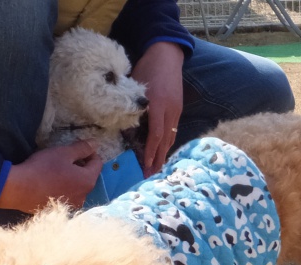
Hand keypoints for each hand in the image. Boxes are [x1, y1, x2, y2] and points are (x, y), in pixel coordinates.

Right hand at [0, 141, 102, 212]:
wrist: (19, 189)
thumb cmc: (43, 168)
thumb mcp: (63, 153)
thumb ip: (82, 148)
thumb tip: (95, 143)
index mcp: (88, 181)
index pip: (97, 163)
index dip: (89, 153)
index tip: (77, 147)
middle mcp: (84, 196)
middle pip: (88, 176)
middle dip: (80, 166)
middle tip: (65, 158)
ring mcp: (72, 205)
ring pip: (77, 187)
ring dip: (72, 178)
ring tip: (58, 171)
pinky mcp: (60, 210)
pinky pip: (67, 195)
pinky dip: (63, 188)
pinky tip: (51, 183)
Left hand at [131, 42, 183, 176]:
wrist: (167, 54)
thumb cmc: (148, 67)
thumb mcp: (135, 85)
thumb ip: (131, 105)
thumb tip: (123, 122)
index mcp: (157, 104)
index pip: (155, 134)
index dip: (150, 152)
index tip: (145, 165)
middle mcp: (169, 110)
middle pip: (165, 141)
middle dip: (158, 159)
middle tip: (150, 175)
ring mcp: (176, 110)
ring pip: (170, 137)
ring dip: (163, 154)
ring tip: (156, 168)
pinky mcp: (178, 109)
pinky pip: (172, 130)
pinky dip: (166, 143)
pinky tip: (161, 151)